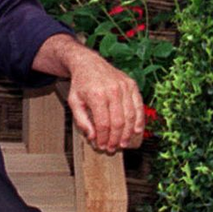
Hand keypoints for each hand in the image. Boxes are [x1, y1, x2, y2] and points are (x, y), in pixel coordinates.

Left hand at [33, 34, 143, 152]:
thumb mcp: (74, 102)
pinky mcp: (132, 85)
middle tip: (112, 148)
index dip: (104, 138)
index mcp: (96, 95)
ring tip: (122, 143)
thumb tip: (92, 137)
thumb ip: (82, 120)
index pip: (103, 123)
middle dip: (115, 139)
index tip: (102, 146)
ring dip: (127, 133)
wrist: (88, 63)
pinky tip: (136, 131)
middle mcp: (112, 90)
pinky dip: (139, 120)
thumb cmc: (81, 84)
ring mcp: (124, 87)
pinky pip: (139, 106)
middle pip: (118, 122)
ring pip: (130, 116)